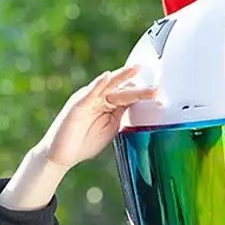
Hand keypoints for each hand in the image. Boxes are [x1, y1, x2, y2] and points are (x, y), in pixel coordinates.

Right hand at [40, 65, 158, 170]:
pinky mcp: (77, 104)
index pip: (130, 97)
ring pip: (108, 85)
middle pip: (123, 89)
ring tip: (136, 69)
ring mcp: (89, 99)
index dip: (145, 96)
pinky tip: (108, 77)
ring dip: (123, 77)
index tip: (161, 97)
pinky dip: (98, 84)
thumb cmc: (85, 142)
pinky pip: (90, 92)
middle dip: (141, 87)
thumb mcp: (111, 129)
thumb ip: (123, 116)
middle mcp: (100, 99)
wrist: (63, 155)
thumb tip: (139, 108)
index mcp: (110, 106)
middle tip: (157, 86)